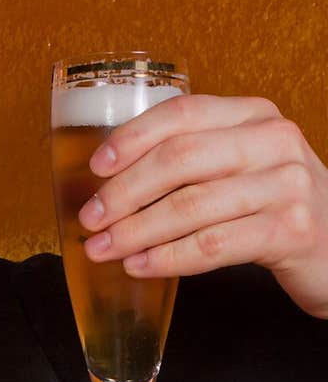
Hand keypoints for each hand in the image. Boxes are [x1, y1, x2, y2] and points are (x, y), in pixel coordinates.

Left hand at [78, 93, 327, 318]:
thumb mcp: (242, 168)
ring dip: (136, 231)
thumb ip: (194, 162)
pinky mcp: (290, 230)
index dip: (132, 139)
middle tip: (91, 220)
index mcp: (254, 116)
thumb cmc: (275, 209)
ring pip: (190, 206)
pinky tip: (142, 267)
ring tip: (104, 250)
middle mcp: (273, 140)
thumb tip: (112, 183)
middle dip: (124, 193)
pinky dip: (168, 258)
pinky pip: (213, 245)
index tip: (95, 168)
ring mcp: (286, 185)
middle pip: (179, 159)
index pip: (182, 114)